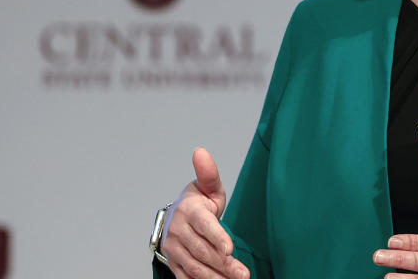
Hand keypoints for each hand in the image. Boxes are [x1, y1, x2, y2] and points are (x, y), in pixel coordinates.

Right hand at [159, 148, 249, 278]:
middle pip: (203, 250)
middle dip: (224, 264)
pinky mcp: (174, 263)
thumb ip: (208, 173)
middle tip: (244, 274)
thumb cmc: (198, 202)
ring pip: (196, 267)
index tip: (230, 249)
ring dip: (216, 277)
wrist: (175, 219)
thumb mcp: (207, 187)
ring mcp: (175, 249)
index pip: (204, 225)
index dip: (217, 237)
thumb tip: (201, 151)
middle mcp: (178, 231)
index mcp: (189, 210)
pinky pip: (187, 278)